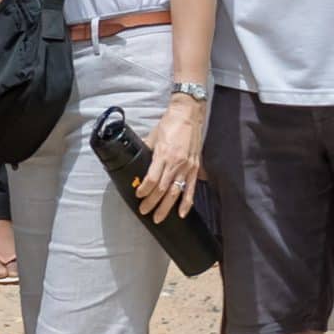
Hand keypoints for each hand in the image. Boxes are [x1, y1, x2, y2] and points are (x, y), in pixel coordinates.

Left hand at [140, 91, 207, 219]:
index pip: (152, 178)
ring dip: (167, 207)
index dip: (144, 189)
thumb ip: (146, 151)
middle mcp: (176, 163)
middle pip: (162, 189)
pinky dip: (187, 203)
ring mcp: (187, 167)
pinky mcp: (195, 168)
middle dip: (152, 203)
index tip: (138, 195)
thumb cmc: (169, 124)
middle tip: (144, 211)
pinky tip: (182, 213)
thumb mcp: (153, 136)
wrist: (188, 115)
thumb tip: (137, 162)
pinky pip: (191, 189)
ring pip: (176, 192)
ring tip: (158, 217)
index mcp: (163, 154)